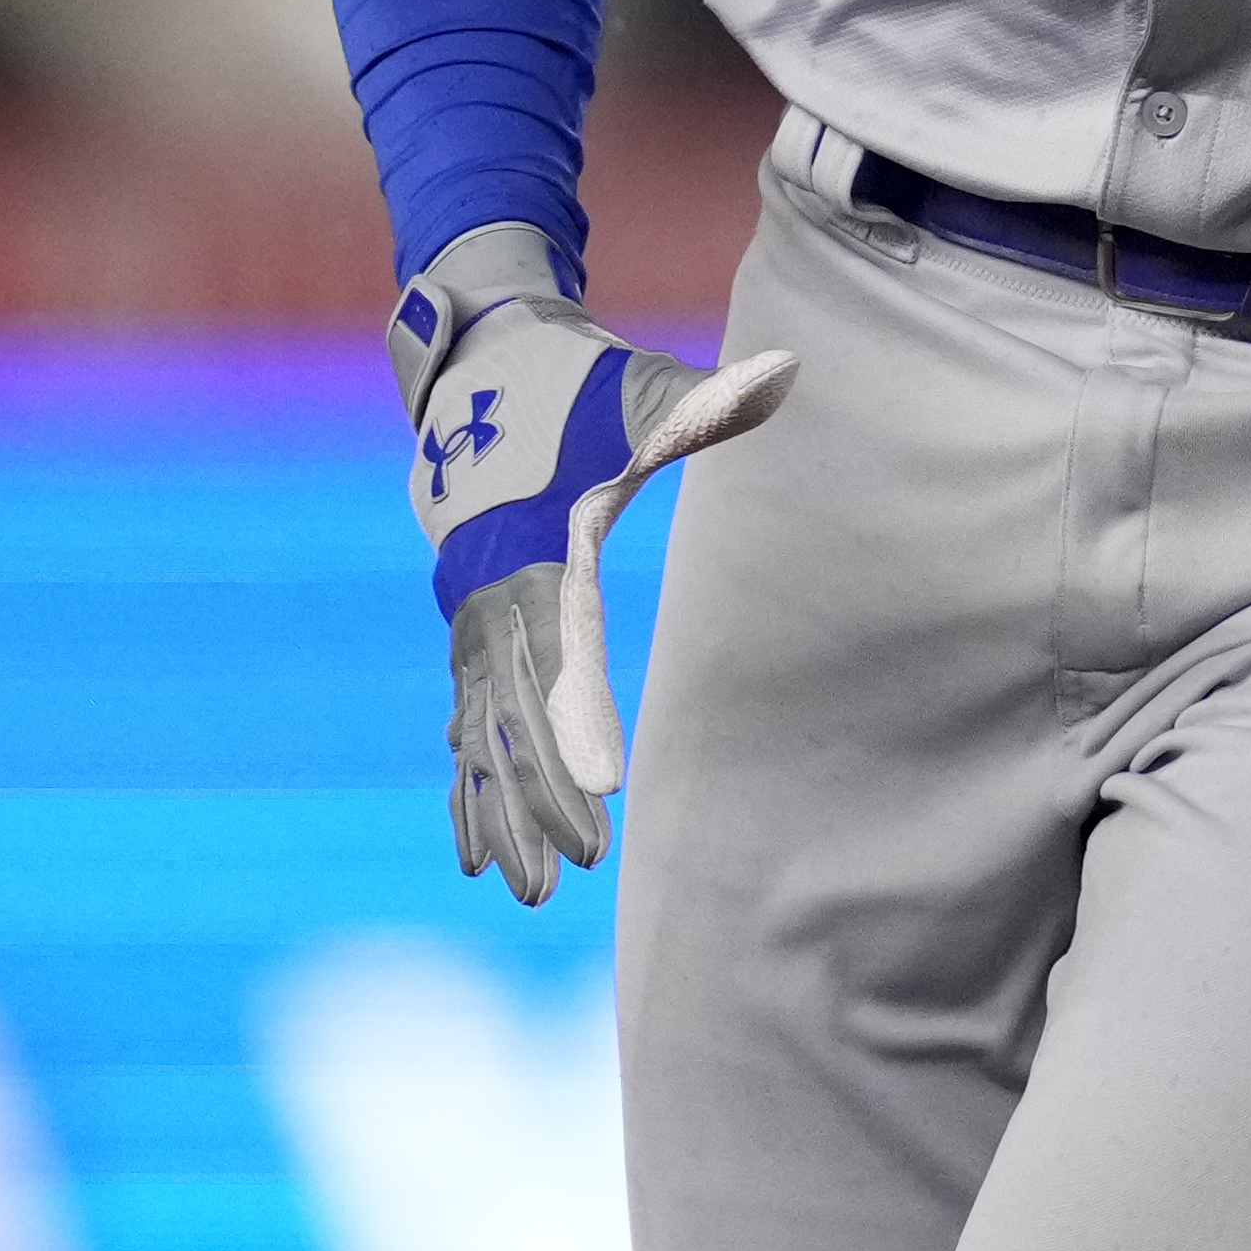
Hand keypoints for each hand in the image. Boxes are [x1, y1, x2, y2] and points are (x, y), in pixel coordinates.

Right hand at [392, 225, 796, 901]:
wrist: (483, 360)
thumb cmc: (577, 383)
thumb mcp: (635, 388)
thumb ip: (701, 400)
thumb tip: (784, 376)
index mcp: (539, 545)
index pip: (557, 648)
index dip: (572, 721)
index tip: (599, 790)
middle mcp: (495, 590)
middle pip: (513, 710)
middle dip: (539, 794)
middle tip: (573, 874)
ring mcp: (474, 613)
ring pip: (481, 729)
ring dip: (501, 810)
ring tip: (523, 890)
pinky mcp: (470, 625)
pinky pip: (466, 719)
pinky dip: (469, 784)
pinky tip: (475, 851)